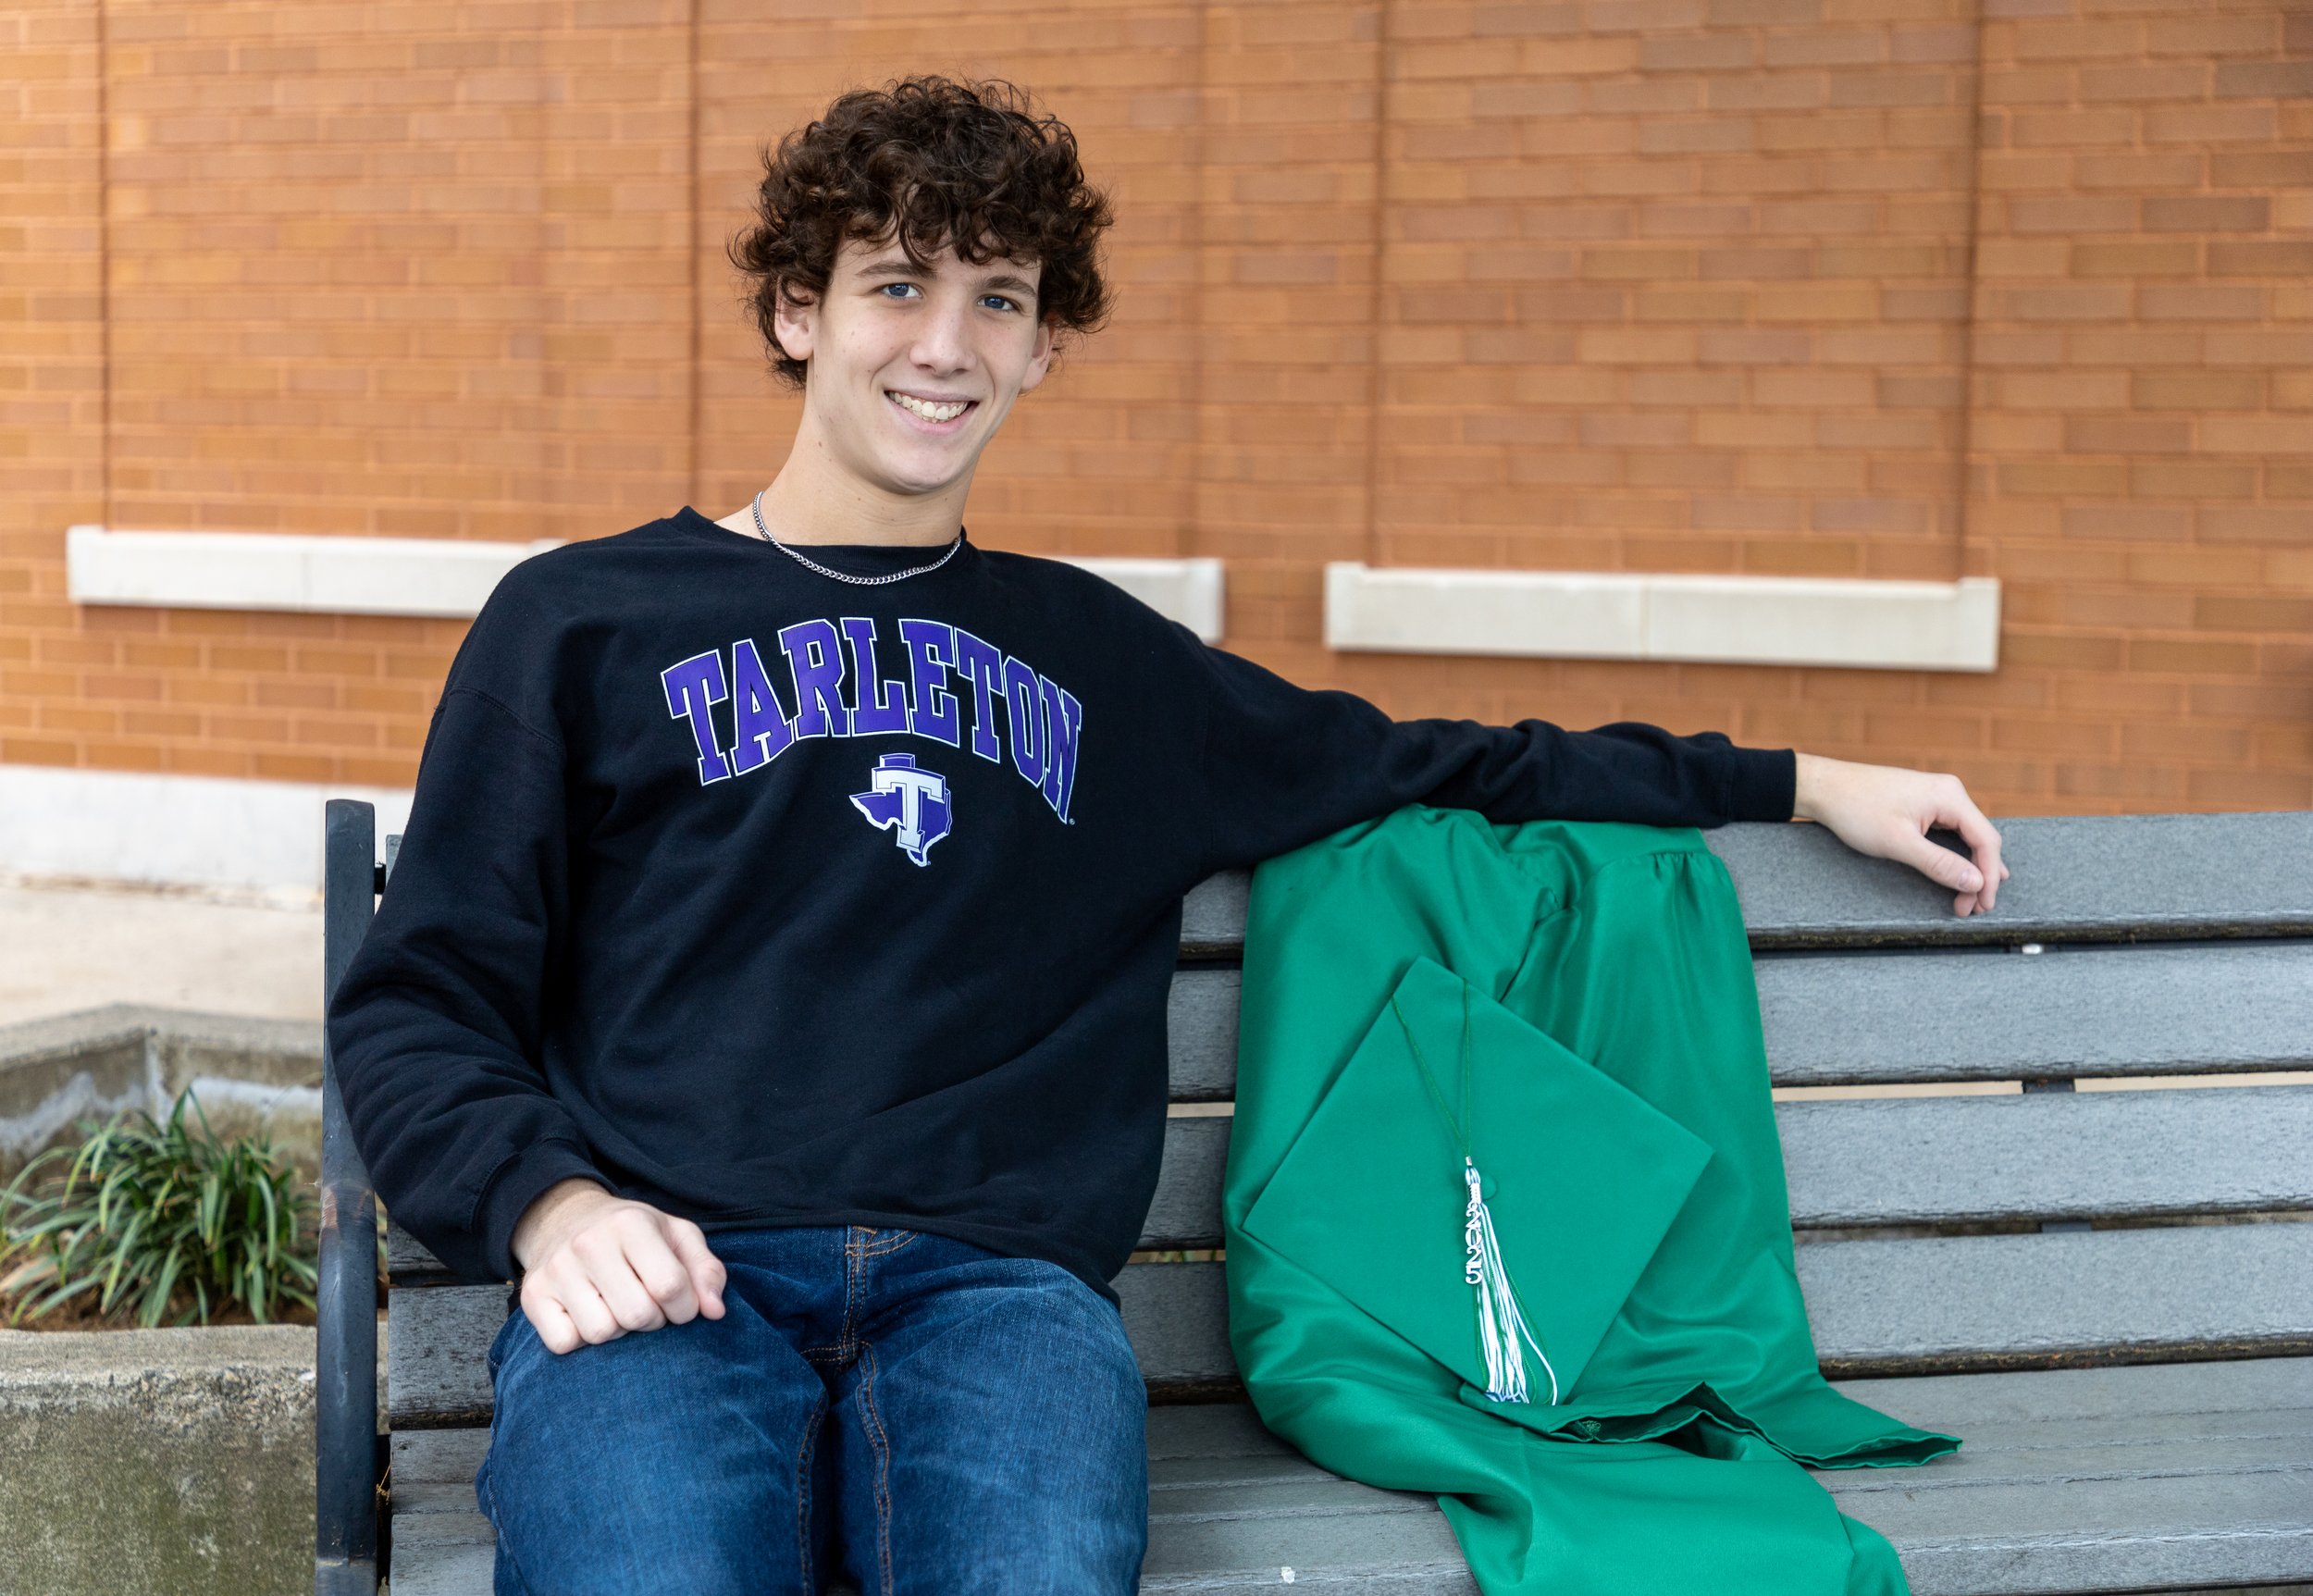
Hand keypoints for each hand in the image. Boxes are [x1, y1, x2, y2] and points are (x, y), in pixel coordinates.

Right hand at [509, 1177, 727, 1354]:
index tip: (682, 1305)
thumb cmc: (633, 1235)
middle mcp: (589, 1244)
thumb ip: (705, 1270)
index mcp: (631, 1225)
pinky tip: (589, 1315)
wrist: (565, 1218)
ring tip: (618, 1307)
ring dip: (619, 1331)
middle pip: (637, 1315)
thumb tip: (715, 1311)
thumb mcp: (676, 1236)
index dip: (685, 1308)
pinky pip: (564, 1343)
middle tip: (649, 1306)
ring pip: (602, 1333)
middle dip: (653, 1321)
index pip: (670, 1286)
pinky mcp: (532, 1296)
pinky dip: (581, 1340)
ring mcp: (556, 1270)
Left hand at [1791, 752, 2008, 917]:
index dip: (1988, 877)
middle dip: (1978, 876)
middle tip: (1971, 909)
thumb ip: (1939, 864)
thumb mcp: (1898, 843)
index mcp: (1949, 796)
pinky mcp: (1924, 803)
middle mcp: (1949, 792)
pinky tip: (1962, 871)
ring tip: (1967, 899)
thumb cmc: (1857, 810)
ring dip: (1967, 868)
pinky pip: (1951, 831)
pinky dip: (1955, 855)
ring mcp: (1937, 796)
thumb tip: (1975, 882)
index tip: (1982, 905)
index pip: (1987, 840)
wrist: (1825, 787)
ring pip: (1966, 837)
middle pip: (1980, 839)